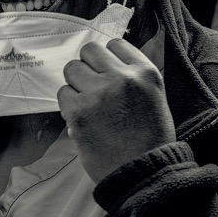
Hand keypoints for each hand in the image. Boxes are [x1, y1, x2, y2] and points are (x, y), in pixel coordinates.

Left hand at [59, 39, 174, 184]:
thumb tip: (106, 64)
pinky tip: (81, 117)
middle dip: (88, 66)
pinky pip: (63, 93)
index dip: (107, 58)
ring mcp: (98, 93)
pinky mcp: (79, 112)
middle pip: (89, 51)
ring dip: (76, 84)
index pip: (115, 44)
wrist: (142, 172)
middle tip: (91, 85)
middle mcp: (122, 78)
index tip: (106, 72)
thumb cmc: (150, 140)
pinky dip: (68, 104)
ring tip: (87, 102)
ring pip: (71, 69)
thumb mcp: (155, 98)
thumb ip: (133, 77)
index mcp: (145, 73)